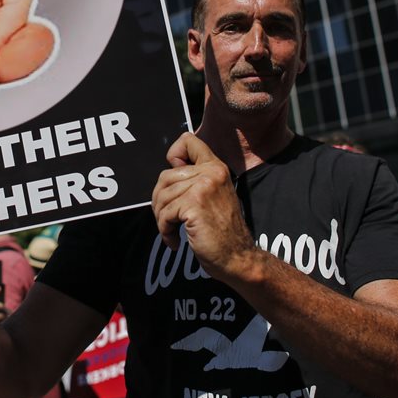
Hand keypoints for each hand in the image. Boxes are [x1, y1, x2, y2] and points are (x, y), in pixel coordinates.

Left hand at [151, 133, 251, 280]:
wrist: (237, 257)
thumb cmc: (222, 233)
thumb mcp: (214, 197)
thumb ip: (196, 181)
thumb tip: (164, 179)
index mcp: (216, 167)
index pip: (188, 140)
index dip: (174, 155)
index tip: (175, 181)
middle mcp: (211, 172)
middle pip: (165, 175)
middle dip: (159, 200)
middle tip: (167, 219)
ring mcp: (203, 187)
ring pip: (162, 196)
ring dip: (162, 218)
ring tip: (172, 231)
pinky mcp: (194, 204)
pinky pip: (164, 213)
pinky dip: (165, 230)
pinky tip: (175, 241)